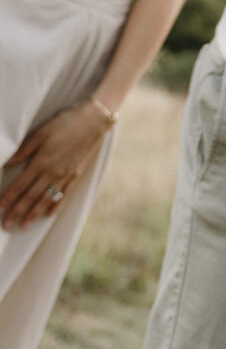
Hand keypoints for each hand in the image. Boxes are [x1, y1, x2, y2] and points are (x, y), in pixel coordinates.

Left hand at [0, 100, 110, 229]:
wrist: (93, 122)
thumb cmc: (65, 123)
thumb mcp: (41, 132)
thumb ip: (25, 149)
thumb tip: (8, 163)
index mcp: (41, 162)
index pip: (20, 185)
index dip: (8, 197)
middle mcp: (52, 173)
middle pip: (31, 197)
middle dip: (17, 212)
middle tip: (6, 225)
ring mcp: (65, 176)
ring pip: (46, 200)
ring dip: (34, 214)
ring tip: (24, 227)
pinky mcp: (76, 175)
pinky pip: (63, 195)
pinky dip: (55, 206)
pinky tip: (48, 214)